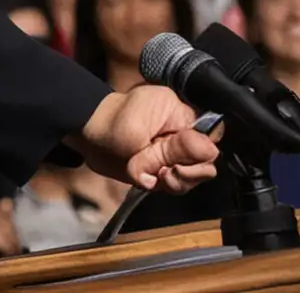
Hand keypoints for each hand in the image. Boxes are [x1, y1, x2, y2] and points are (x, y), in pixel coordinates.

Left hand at [72, 87, 218, 192]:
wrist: (88, 136)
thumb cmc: (109, 124)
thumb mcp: (138, 132)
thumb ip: (172, 146)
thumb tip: (209, 150)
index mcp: (180, 113)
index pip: (211, 138)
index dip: (200, 157)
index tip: (178, 163)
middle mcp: (182, 131)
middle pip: (205, 162)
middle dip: (185, 173)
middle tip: (163, 171)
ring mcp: (174, 150)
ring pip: (192, 177)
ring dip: (171, 182)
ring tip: (148, 174)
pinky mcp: (166, 166)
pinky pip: (177, 184)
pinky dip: (162, 186)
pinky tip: (145, 179)